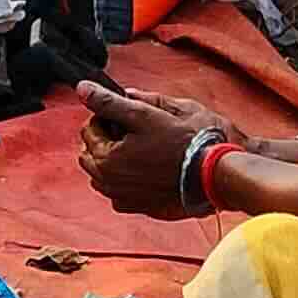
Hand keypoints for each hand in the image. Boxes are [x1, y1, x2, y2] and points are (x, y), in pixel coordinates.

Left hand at [78, 78, 226, 219]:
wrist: (213, 173)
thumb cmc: (185, 142)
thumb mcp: (145, 113)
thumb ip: (110, 102)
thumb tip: (83, 89)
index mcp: (107, 158)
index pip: (88, 129)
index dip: (106, 116)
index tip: (128, 113)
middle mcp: (109, 183)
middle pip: (90, 153)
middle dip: (105, 138)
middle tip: (133, 129)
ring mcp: (123, 198)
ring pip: (101, 174)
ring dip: (111, 159)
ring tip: (139, 148)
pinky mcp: (138, 207)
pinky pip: (117, 191)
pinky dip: (122, 179)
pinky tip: (143, 168)